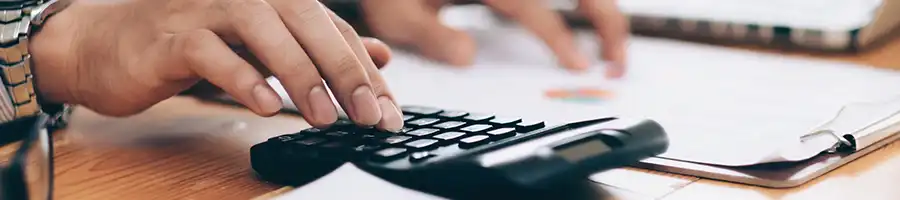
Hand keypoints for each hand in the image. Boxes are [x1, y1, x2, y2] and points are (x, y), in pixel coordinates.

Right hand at [29, 0, 404, 130]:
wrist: (107, 44)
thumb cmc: (191, 43)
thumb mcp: (266, 47)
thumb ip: (319, 48)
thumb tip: (378, 57)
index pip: (331, 28)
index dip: (363, 69)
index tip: (387, 110)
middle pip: (307, 22)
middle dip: (344, 71)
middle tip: (370, 114)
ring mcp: (206, 9)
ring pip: (264, 31)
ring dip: (300, 74)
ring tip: (325, 115)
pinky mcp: (171, 36)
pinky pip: (212, 54)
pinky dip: (242, 78)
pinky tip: (267, 105)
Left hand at [360, 0, 628, 77]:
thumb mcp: (394, 9)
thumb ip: (428, 33)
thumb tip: (468, 57)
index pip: (534, 7)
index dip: (561, 38)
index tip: (580, 67)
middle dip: (607, 19)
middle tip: (617, 60)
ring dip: (602, 7)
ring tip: (612, 44)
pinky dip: (583, 0)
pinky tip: (586, 17)